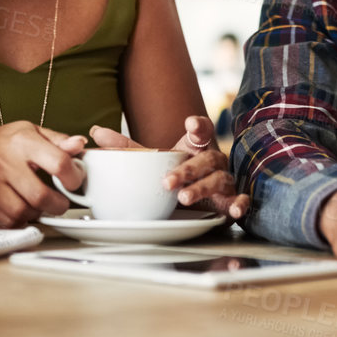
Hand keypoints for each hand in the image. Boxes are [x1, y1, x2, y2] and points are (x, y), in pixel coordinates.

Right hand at [0, 122, 86, 226]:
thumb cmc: (6, 142)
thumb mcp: (33, 131)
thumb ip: (59, 140)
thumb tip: (79, 144)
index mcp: (22, 142)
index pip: (58, 163)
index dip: (73, 177)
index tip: (74, 182)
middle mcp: (3, 162)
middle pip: (39, 196)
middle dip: (58, 205)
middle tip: (60, 203)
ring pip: (21, 213)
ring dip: (37, 214)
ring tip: (39, 205)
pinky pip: (5, 222)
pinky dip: (19, 220)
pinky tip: (22, 209)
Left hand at [91, 117, 249, 220]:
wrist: (202, 194)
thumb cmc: (177, 171)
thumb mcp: (152, 159)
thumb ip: (126, 147)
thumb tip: (95, 131)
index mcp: (196, 147)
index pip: (202, 131)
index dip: (198, 127)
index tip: (189, 125)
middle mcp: (213, 160)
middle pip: (205, 159)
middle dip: (187, 170)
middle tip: (166, 182)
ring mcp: (225, 180)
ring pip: (219, 180)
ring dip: (202, 189)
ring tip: (184, 199)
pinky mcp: (232, 200)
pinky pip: (241, 200)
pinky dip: (241, 204)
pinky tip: (236, 211)